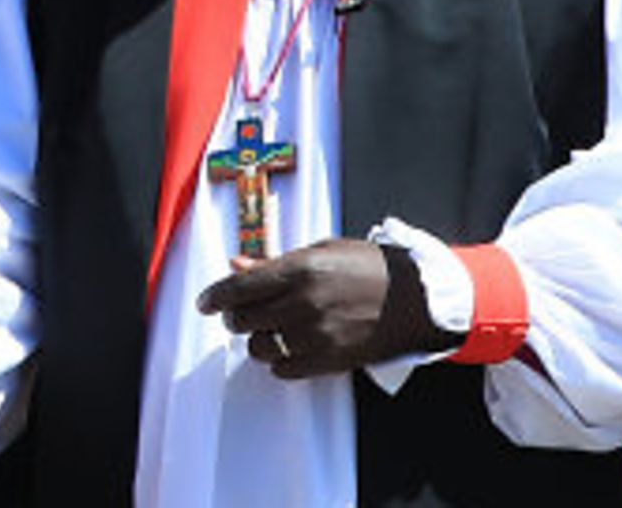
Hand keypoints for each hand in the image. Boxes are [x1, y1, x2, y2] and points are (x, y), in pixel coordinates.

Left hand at [196, 239, 458, 378]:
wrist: (416, 298)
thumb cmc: (369, 268)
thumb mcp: (321, 251)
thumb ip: (274, 261)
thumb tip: (235, 264)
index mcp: (300, 269)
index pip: (240, 288)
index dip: (215, 296)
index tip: (205, 303)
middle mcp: (304, 303)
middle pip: (243, 320)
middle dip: (235, 317)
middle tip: (240, 314)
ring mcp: (316, 335)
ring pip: (260, 348)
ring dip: (258, 340)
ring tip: (271, 330)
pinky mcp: (328, 360)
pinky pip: (283, 370)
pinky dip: (279, 361)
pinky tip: (289, 347)